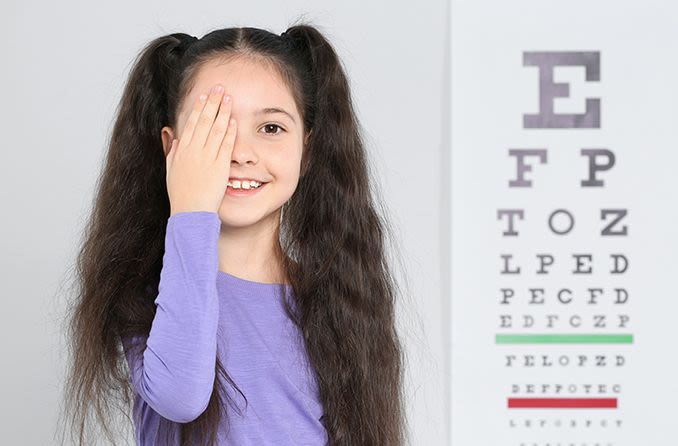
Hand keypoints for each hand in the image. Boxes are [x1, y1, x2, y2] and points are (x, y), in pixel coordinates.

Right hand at [166, 84, 236, 215]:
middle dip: (213, 102)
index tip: (204, 95)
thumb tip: (175, 138)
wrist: (190, 211)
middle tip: (220, 88)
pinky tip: (234, 121)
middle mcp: (194, 150)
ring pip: (216, 129)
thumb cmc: (181, 194)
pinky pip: (226, 146)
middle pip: (205, 121)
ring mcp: (207, 157)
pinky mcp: (220, 166)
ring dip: (223, 112)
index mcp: (182, 150)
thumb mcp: (172, 171)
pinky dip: (230, 132)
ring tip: (229, 98)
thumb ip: (173, 153)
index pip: (192, 123)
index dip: (199, 108)